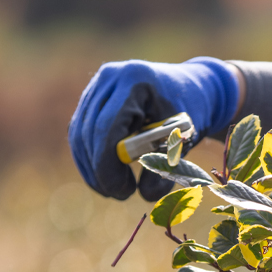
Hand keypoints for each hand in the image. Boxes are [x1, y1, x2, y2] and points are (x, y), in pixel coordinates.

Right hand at [68, 57, 239, 200]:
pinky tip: (104, 176)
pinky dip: (90, 157)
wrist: (191, 88)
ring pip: (79, 133)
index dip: (107, 165)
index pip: (107, 128)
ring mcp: (98, 84)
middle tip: (119, 194)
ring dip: (91, 167)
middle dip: (99, 170)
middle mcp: (111, 77)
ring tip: (114, 189)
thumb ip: (167, 167)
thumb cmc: (192, 113)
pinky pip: (81, 131)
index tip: (122, 191)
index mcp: (136, 81)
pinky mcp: (91, 96)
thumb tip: (145, 195)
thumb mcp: (185, 140)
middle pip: (89, 131)